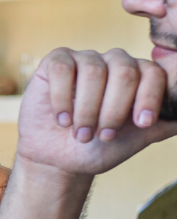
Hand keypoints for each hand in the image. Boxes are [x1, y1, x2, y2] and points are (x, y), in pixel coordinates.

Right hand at [16, 48, 176, 176]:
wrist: (59, 159)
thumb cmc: (99, 147)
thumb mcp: (137, 140)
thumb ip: (164, 125)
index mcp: (140, 76)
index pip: (153, 74)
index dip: (149, 98)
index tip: (142, 124)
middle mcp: (115, 62)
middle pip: (124, 72)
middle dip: (114, 110)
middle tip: (104, 136)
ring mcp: (84, 59)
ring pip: (93, 72)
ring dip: (87, 110)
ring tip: (81, 134)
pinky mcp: (55, 63)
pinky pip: (62, 70)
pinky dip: (62, 98)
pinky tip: (62, 119)